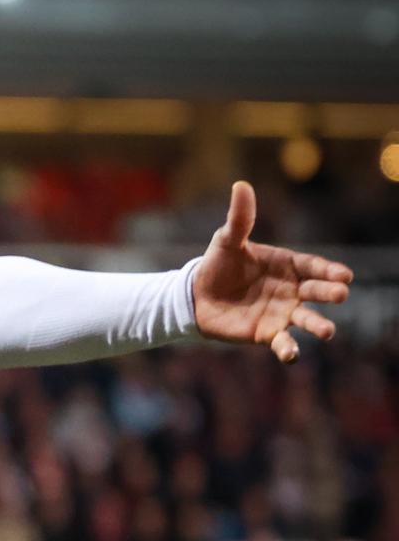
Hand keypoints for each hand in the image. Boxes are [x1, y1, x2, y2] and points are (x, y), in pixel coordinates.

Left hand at [192, 182, 352, 363]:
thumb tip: (241, 185)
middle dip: (330, 293)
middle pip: (316, 291)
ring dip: (319, 325)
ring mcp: (282, 312)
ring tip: (327, 331)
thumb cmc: (217, 265)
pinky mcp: (267, 333)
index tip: (344, 275)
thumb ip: (239, 218)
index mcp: (287, 265)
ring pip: (307, 319)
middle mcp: (291, 290)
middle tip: (340, 294)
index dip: (329, 270)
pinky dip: (289, 350)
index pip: (313, 266)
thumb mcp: (226, 240)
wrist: (195, 296)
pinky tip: (292, 355)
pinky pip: (283, 342)